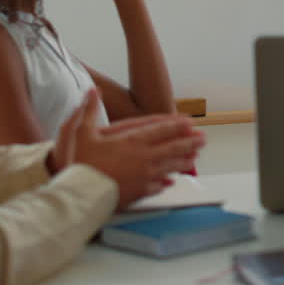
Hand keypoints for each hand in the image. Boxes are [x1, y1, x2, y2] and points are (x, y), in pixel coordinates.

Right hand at [55, 90, 204, 208]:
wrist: (80, 193)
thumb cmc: (80, 163)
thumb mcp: (81, 132)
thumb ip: (89, 110)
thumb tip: (92, 90)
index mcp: (133, 141)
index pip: (161, 130)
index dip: (176, 125)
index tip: (190, 122)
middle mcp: (144, 157)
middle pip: (173, 148)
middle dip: (190, 142)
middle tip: (203, 138)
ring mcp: (145, 176)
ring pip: (170, 167)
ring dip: (184, 161)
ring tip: (194, 158)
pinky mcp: (140, 192)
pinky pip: (158, 185)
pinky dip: (166, 182)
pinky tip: (171, 182)